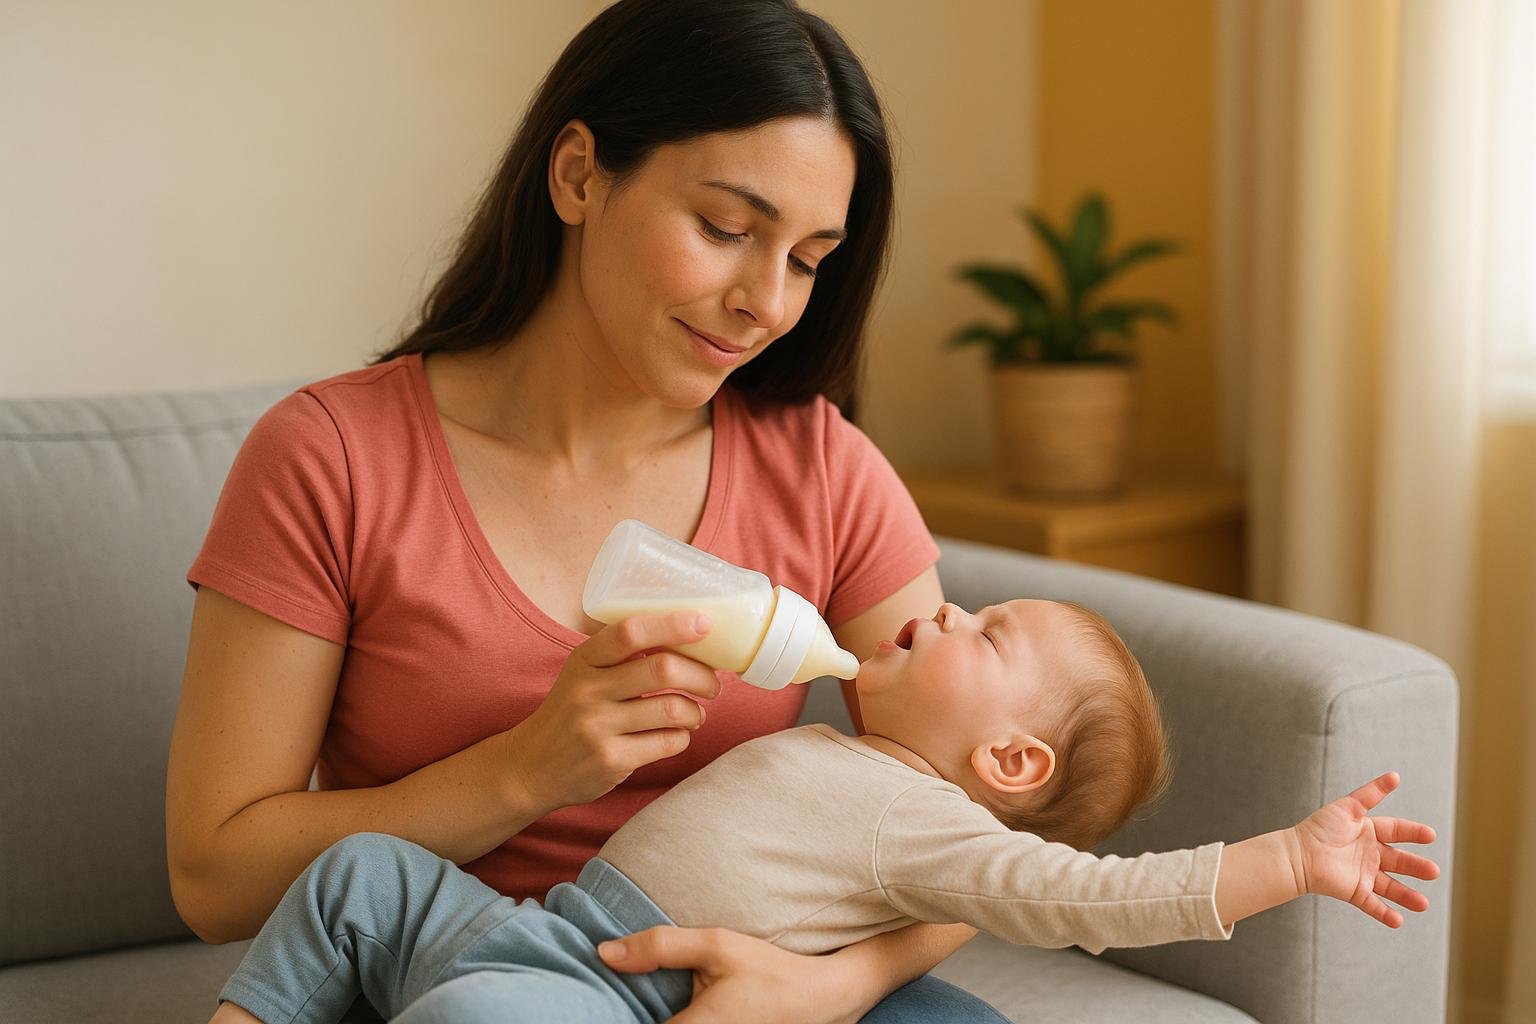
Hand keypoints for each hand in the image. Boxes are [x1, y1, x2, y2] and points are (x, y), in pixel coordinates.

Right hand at [504, 610, 722, 810]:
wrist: (531, 767)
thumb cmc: (571, 712)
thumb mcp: (584, 674)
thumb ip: (623, 656)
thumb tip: (690, 637)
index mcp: (584, 660)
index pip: (630, 631)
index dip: (672, 624)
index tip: (704, 624)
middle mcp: (588, 690)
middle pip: (662, 670)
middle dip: (701, 675)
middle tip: (712, 684)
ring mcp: (598, 727)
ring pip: (672, 709)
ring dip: (695, 711)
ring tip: (694, 713)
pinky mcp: (610, 760)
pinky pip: (667, 743)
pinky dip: (682, 737)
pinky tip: (675, 735)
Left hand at [598, 926, 858, 1023]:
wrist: (826, 998)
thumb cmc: (772, 970)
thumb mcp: (717, 945)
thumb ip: (659, 947)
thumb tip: (604, 953)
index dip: (615, 1014)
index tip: (602, 1000)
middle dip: (638, 1013)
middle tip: (629, 996)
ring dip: (662, 1016)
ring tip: (655, 1002)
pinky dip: (683, 1020)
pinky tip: (687, 1007)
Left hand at [1291, 770, 1440, 927]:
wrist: (1297, 853)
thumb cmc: (1320, 828)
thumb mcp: (1348, 807)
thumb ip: (1371, 793)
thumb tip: (1395, 776)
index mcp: (1369, 832)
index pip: (1397, 831)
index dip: (1413, 832)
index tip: (1430, 835)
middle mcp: (1370, 854)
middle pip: (1399, 861)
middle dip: (1416, 866)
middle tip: (1433, 872)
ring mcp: (1364, 874)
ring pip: (1391, 887)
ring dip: (1407, 896)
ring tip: (1423, 904)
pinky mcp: (1355, 891)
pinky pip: (1373, 904)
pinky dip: (1385, 913)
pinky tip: (1398, 920)